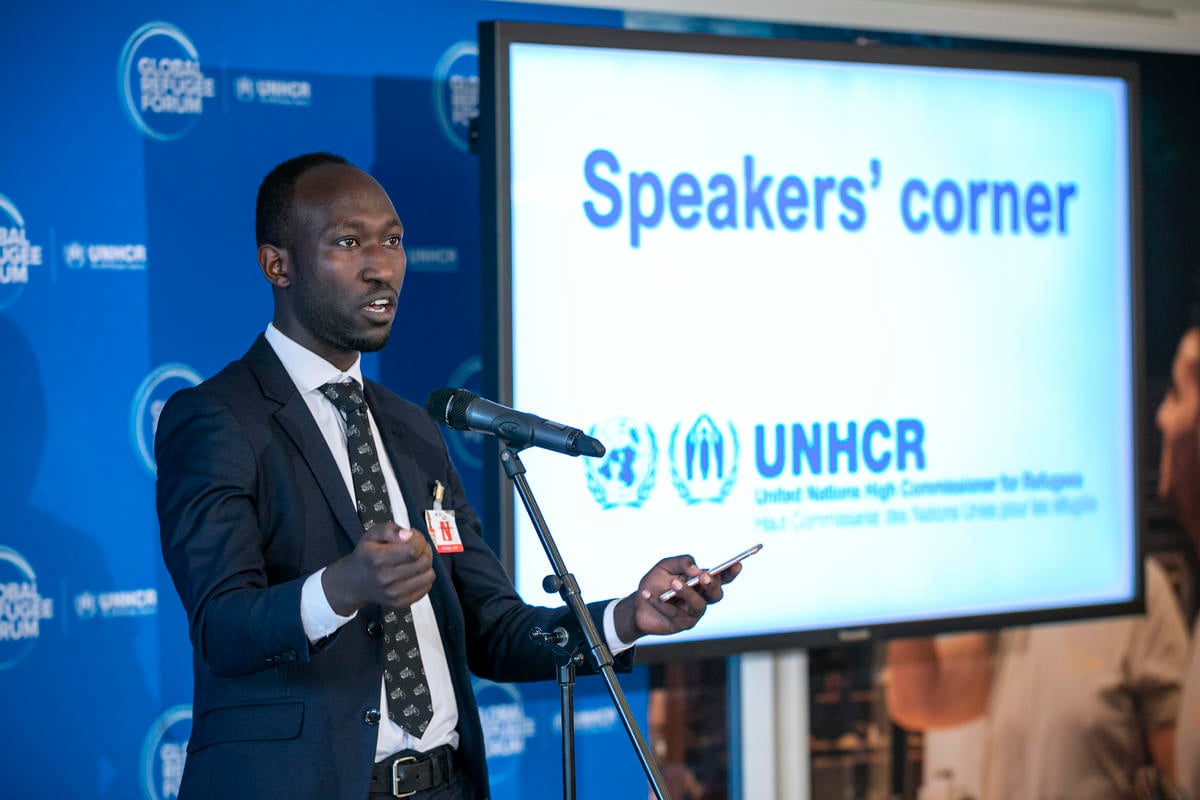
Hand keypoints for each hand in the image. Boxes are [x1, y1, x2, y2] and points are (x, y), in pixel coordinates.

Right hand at [322, 522, 434, 614]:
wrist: (355, 582)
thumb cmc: (366, 556)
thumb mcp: (371, 535)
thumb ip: (389, 529)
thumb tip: (407, 535)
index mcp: (378, 559)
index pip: (412, 550)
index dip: (419, 540)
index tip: (415, 536)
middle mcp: (386, 578)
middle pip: (423, 562)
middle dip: (425, 550)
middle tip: (418, 546)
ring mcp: (394, 593)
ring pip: (428, 576)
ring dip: (427, 564)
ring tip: (417, 559)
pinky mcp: (401, 602)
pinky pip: (426, 588)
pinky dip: (425, 577)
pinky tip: (415, 572)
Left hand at [612, 554, 739, 641]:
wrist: (638, 605)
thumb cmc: (655, 582)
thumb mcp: (666, 566)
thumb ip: (682, 562)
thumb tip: (695, 568)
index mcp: (702, 583)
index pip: (722, 578)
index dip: (731, 573)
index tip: (738, 564)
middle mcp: (702, 599)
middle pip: (716, 595)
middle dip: (712, 585)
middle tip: (703, 576)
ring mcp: (693, 614)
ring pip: (698, 605)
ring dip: (687, 593)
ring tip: (673, 583)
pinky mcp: (681, 625)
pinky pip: (674, 613)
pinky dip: (660, 602)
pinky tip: (646, 594)